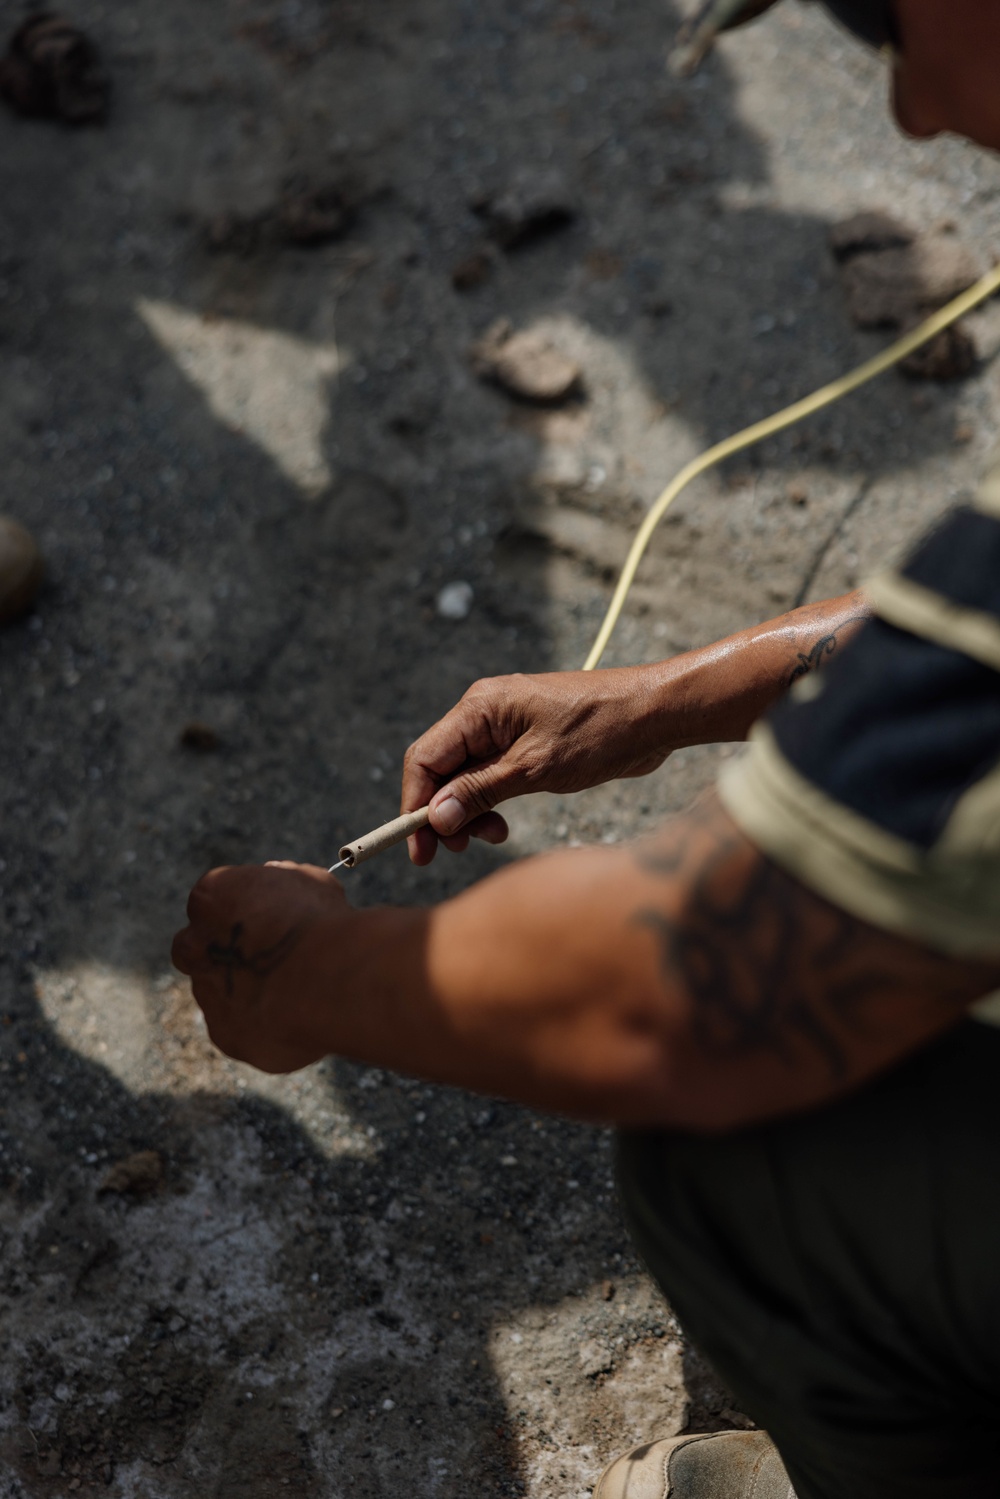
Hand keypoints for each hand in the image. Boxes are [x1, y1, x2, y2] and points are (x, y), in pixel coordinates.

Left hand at [171, 861, 348, 1072]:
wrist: (329, 981)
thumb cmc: (321, 924)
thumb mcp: (309, 882)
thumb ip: (284, 878)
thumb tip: (279, 873)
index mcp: (211, 897)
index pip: (211, 900)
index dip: (241, 911)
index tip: (268, 919)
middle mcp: (195, 946)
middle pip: (195, 948)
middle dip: (221, 953)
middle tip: (263, 957)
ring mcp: (208, 993)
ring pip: (220, 991)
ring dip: (246, 988)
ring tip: (295, 988)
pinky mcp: (226, 1035)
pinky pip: (242, 1028)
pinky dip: (263, 1023)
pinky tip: (297, 1014)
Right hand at [402, 668, 671, 863]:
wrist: (654, 714)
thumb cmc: (599, 731)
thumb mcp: (535, 769)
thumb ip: (481, 792)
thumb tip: (436, 817)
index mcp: (479, 708)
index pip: (425, 758)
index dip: (415, 805)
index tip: (419, 848)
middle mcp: (485, 712)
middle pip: (441, 768)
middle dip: (442, 812)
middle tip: (455, 851)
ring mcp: (505, 726)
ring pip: (465, 775)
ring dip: (468, 811)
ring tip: (492, 837)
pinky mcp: (525, 741)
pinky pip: (490, 774)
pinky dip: (490, 801)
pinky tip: (502, 825)